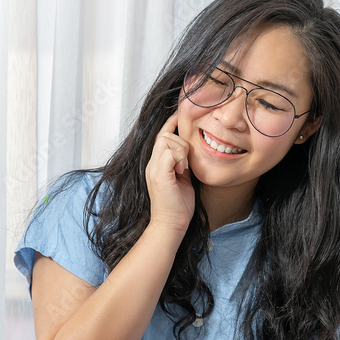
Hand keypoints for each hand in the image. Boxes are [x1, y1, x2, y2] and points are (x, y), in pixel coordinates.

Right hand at [145, 111, 194, 234]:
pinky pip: (169, 152)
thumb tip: (188, 152)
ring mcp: (153, 168)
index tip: (179, 115)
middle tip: (186, 164)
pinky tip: (182, 171)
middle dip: (181, 143)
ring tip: (183, 169)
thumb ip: (182, 164)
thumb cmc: (178, 205)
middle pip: (164, 135)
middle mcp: (152, 164)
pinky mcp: (159, 174)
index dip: (170, 124)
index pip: (161, 136)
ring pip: (167, 141)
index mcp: (157, 164)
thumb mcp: (182, 179)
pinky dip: (179, 158)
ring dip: (181, 152)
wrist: (171, 224)